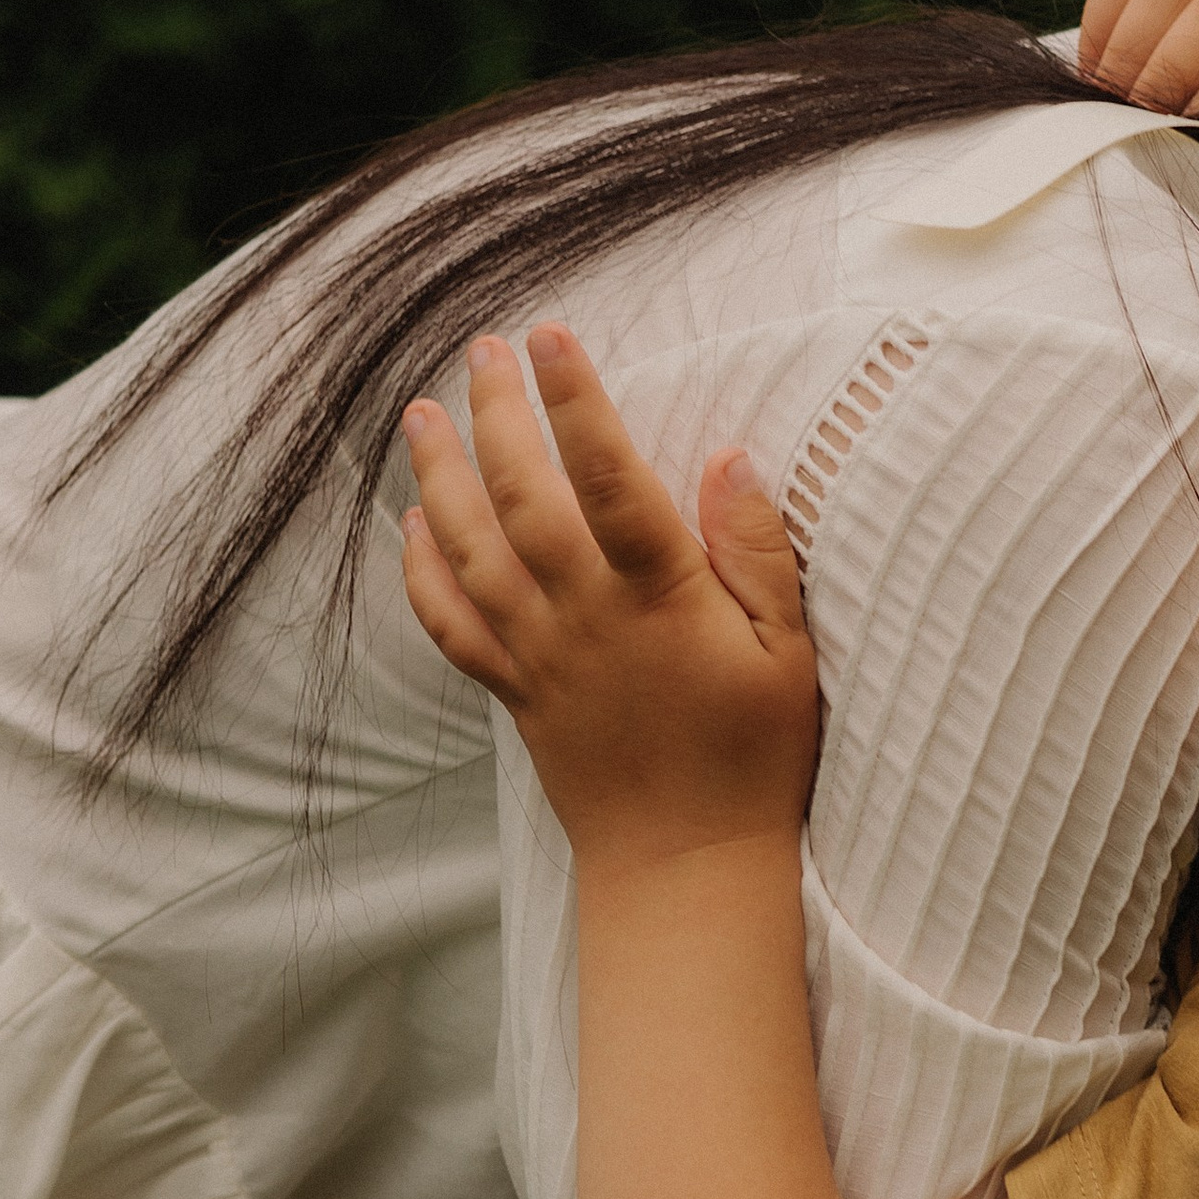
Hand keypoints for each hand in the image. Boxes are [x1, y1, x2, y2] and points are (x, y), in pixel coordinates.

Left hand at [401, 326, 817, 871]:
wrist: (686, 863)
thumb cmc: (752, 757)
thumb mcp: (788, 653)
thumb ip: (756, 554)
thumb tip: (731, 459)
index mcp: (656, 598)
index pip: (609, 478)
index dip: (576, 401)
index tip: (551, 335)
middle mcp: (583, 617)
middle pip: (521, 497)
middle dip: (495, 415)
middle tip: (480, 351)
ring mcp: (539, 654)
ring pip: (468, 550)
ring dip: (438, 476)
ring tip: (422, 415)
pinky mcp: (514, 691)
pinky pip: (450, 624)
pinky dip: (420, 569)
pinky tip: (411, 523)